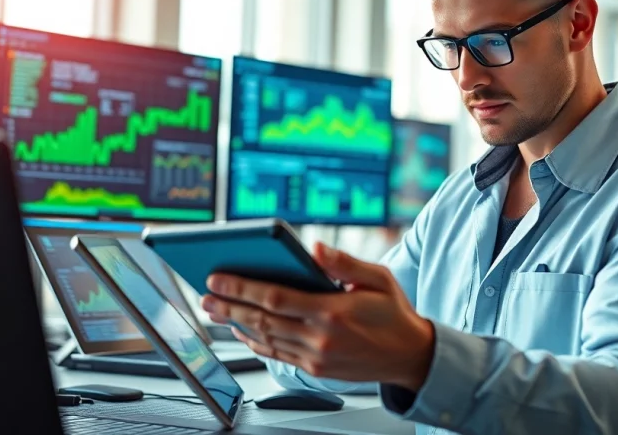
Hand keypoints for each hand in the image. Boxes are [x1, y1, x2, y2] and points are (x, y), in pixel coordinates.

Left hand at [200, 242, 434, 391]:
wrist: (411, 356)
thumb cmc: (394, 314)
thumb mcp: (378, 279)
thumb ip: (344, 262)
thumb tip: (314, 248)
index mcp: (333, 312)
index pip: (275, 298)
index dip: (242, 288)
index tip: (218, 278)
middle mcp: (321, 338)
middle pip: (262, 320)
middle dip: (229, 306)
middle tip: (205, 295)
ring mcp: (317, 356)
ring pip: (266, 339)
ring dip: (236, 324)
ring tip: (215, 311)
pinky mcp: (317, 369)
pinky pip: (278, 355)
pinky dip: (255, 343)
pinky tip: (242, 331)